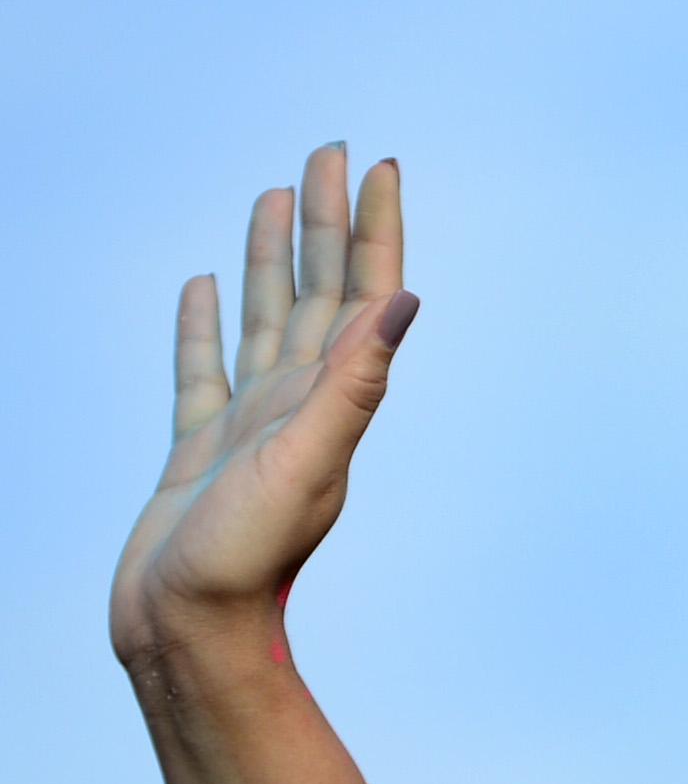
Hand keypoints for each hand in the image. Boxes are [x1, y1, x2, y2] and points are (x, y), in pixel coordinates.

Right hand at [111, 146, 413, 668]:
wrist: (189, 631)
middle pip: (318, 291)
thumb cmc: (244, 561)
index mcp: (329, 403)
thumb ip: (353, 386)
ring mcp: (249, 424)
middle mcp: (298, 406)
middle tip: (327, 153)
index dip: (373, 230)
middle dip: (326, 221)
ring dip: (274, 257)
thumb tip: (403, 304)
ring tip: (274, 197)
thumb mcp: (307, 464)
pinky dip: (206, 322)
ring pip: (265, 317)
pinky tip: (206, 285)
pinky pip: (203, 366)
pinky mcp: (200, 447)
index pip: (362, 296)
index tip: (377, 166)